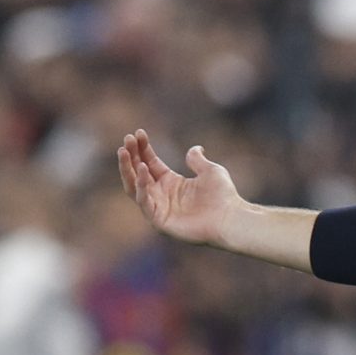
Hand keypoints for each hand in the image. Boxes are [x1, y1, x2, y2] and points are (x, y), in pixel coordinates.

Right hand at [118, 130, 243, 245]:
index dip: (143, 148)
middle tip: (127, 139)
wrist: (231, 218)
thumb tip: (195, 148)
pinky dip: (141, 187)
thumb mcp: (210, 171)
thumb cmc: (224, 197)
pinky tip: (143, 170)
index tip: (139, 133)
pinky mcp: (159, 221)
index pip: (150, 163)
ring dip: (127, 169)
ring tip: (125, 151)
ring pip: (134, 188)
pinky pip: (144, 203)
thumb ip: (197, 160)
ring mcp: (159, 209)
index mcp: (171, 183)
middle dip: (130, 156)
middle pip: (138, 173)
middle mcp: (162, 195)